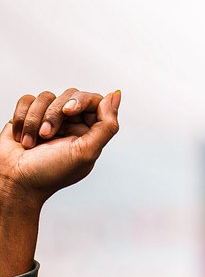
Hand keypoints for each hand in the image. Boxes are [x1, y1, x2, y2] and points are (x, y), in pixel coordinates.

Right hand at [0, 88, 120, 209]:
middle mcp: (72, 125)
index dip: (82, 100)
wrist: (15, 181)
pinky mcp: (29, 115)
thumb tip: (116, 96)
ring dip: (35, 120)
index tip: (68, 111)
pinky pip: (28, 99)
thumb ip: (106, 126)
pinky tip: (21, 137)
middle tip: (47, 135)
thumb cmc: (50, 172)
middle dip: (54, 114)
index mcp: (89, 134)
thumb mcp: (86, 152)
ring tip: (31, 144)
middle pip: (71, 95)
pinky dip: (22, 117)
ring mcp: (50, 119)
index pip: (95, 102)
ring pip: (46, 96)